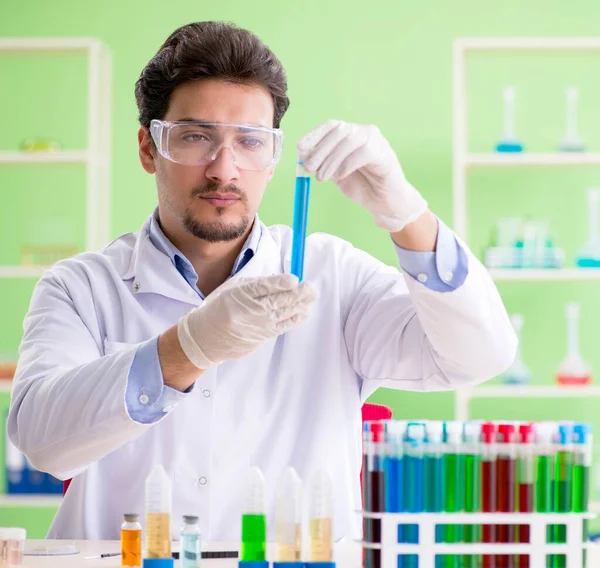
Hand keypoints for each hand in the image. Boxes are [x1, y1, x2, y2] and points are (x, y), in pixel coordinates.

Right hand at [177, 274, 317, 369]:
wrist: (206, 338)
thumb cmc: (219, 308)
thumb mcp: (232, 289)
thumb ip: (255, 284)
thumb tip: (280, 281)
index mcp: (240, 295)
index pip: (263, 287)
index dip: (280, 283)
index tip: (294, 278)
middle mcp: (250, 310)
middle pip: (279, 300)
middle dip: (298, 293)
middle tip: (311, 287)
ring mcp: (258, 325)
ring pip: (284, 313)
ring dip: (301, 304)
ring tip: (312, 296)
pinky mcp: (262, 337)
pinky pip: (282, 326)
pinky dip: (295, 318)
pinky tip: (304, 311)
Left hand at [298, 120, 427, 232]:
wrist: (385, 204)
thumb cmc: (362, 187)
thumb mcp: (336, 174)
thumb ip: (323, 164)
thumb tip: (304, 157)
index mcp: (352, 135)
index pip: (332, 126)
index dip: (314, 135)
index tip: (300, 148)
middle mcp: (365, 133)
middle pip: (339, 131)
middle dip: (320, 150)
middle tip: (308, 168)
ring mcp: (378, 142)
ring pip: (350, 141)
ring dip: (331, 160)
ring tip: (322, 178)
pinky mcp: (386, 155)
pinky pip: (364, 153)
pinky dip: (347, 164)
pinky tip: (340, 176)